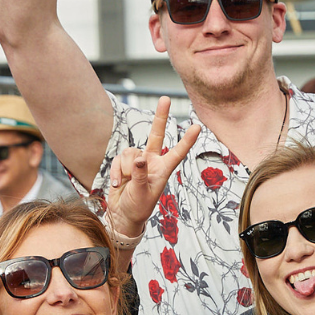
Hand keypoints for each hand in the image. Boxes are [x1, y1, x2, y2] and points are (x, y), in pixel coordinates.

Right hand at [106, 96, 200, 237]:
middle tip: (166, 98)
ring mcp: (137, 162)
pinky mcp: (124, 164)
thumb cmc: (138, 208)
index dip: (187, 140)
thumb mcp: (142, 194)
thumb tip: (139, 159)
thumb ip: (141, 176)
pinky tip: (118, 184)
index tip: (197, 126)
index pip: (177, 153)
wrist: (123, 215)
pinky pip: (118, 159)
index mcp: (163, 170)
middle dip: (160, 117)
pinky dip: (116, 172)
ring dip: (126, 168)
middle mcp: (152, 162)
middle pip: (156, 135)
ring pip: (130, 152)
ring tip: (125, 183)